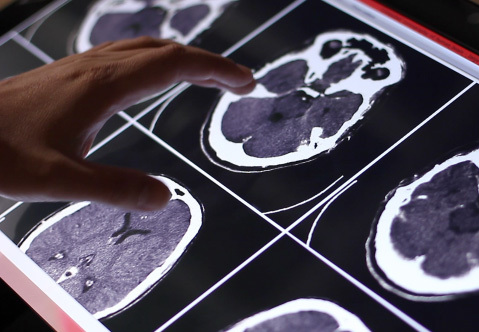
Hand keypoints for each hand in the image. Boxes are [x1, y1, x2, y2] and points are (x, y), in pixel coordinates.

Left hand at [0, 36, 254, 210]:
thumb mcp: (58, 180)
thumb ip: (113, 188)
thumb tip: (164, 198)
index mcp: (103, 86)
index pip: (174, 64)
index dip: (216, 70)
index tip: (245, 82)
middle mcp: (96, 68)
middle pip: (166, 50)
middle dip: (209, 64)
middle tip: (239, 83)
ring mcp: (82, 67)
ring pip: (146, 49)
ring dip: (183, 59)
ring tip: (207, 77)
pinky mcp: (71, 74)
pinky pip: (127, 56)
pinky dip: (157, 61)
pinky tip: (152, 78)